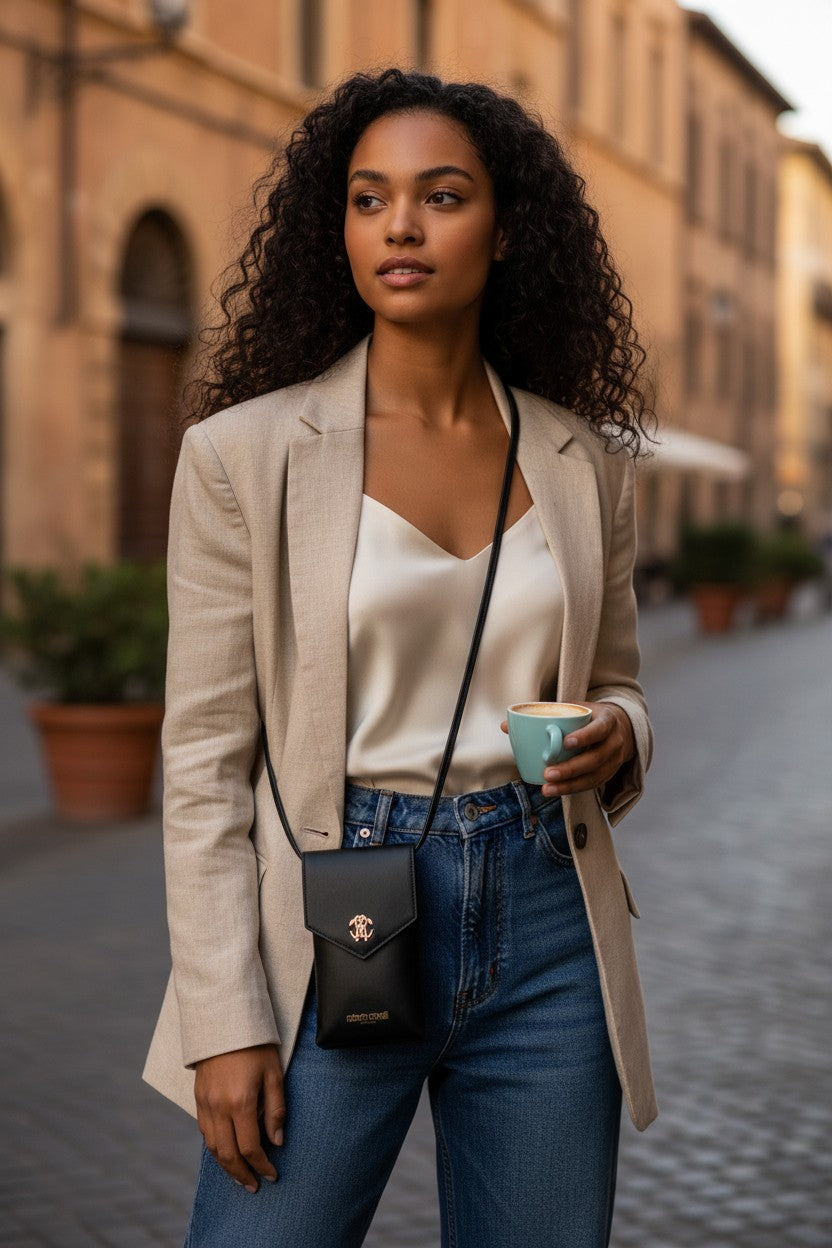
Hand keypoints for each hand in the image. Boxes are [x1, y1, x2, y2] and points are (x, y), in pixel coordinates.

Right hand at [194, 1043, 284, 1191]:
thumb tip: (277, 1141)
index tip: (272, 1176)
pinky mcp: (198, 1099)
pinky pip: (204, 1132)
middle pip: (228, 1154)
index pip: (250, 1147)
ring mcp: (205, 1104)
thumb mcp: (274, 1073)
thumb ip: (276, 1109)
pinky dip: (215, 1148)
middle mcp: (219, 1107)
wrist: (223, 1021)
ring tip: (240, 1177)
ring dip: (226, 1166)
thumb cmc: (255, 1045)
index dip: (261, 1166)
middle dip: (242, 1175)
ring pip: (213, 1147)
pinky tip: (226, 1152)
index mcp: (240, 1102)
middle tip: (254, 1187)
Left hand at [500, 702, 634, 796]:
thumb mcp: (573, 709)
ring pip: (594, 777)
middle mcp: (615, 742)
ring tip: (547, 788)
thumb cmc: (588, 717)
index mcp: (607, 721)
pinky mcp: (609, 774)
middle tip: (548, 773)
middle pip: (595, 758)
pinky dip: (573, 789)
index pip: (599, 729)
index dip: (585, 737)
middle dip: (571, 768)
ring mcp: (615, 760)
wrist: (619, 727)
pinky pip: (592, 785)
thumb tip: (505, 725)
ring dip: (570, 785)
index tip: (565, 742)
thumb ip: (544, 715)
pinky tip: (556, 791)